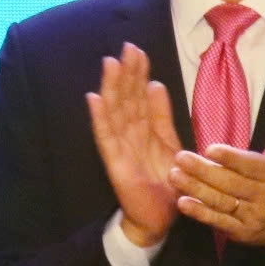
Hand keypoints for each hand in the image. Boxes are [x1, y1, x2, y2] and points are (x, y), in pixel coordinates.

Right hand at [86, 43, 182, 247]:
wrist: (160, 218)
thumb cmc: (165, 182)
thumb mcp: (170, 143)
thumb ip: (162, 116)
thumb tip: (156, 84)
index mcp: (144, 129)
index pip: (139, 96)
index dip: (138, 74)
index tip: (138, 51)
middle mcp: (129, 135)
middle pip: (126, 99)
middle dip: (126, 74)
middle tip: (127, 47)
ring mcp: (120, 148)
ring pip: (114, 112)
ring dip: (111, 88)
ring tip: (110, 63)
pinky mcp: (115, 164)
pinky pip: (106, 138)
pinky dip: (100, 118)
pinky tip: (94, 99)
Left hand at [170, 88, 264, 249]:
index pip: (251, 166)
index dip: (231, 158)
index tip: (209, 148)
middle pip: (231, 183)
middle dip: (204, 171)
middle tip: (180, 157)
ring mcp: (252, 216)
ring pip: (221, 202)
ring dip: (196, 189)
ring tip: (174, 175)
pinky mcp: (240, 232)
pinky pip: (218, 221)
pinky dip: (200, 213)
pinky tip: (182, 202)